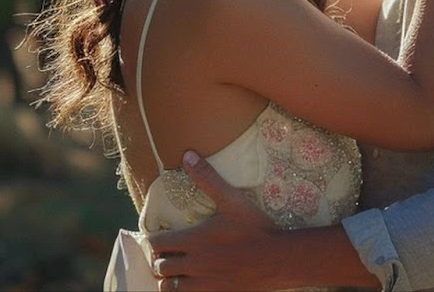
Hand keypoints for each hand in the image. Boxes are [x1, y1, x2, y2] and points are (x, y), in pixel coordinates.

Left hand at [146, 151, 283, 291]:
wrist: (278, 259)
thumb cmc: (256, 229)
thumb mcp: (232, 200)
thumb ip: (208, 178)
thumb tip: (187, 155)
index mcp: (194, 240)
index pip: (156, 243)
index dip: (154, 240)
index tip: (160, 237)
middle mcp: (194, 264)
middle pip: (159, 266)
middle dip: (160, 259)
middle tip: (167, 254)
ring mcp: (203, 283)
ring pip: (168, 287)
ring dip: (168, 279)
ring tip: (174, 272)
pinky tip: (189, 284)